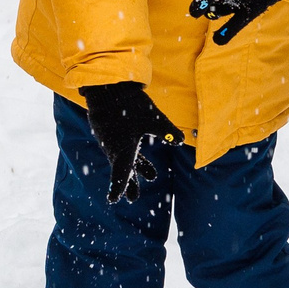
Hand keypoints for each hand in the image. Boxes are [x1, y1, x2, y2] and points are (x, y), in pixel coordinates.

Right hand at [80, 81, 185, 204]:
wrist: (108, 86)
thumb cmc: (130, 104)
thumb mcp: (153, 118)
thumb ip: (166, 131)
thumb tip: (180, 141)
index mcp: (122, 150)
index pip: (121, 174)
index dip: (119, 187)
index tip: (113, 201)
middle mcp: (114, 148)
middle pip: (123, 169)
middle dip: (130, 183)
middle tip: (133, 199)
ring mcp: (110, 140)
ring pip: (124, 157)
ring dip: (135, 167)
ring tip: (150, 175)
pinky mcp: (109, 131)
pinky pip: (119, 147)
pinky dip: (129, 154)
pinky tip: (137, 152)